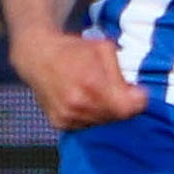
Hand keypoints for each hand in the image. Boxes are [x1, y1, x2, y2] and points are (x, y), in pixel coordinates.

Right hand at [13, 32, 147, 131]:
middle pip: (116, 116)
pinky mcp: (59, 122)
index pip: (128, 108)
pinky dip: (89, 114)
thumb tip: (136, 94)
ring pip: (102, 122)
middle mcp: (78, 104)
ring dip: (105, 110)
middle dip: (120, 103)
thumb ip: (121, 71)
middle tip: (113, 88)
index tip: (136, 92)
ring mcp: (67, 116)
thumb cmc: (73, 49)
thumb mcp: (103, 48)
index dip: (137, 101)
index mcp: (92, 84)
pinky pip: (86, 124)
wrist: (37, 56)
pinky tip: (81, 98)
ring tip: (95, 91)